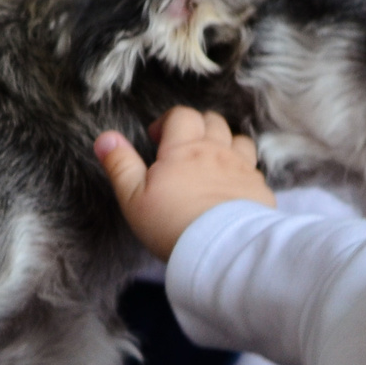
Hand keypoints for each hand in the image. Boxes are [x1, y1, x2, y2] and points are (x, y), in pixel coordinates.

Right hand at [95, 107, 274, 261]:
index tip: (158, 140)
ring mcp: (242, 169)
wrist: (221, 249)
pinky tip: (233, 190)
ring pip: (239, 141)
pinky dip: (243, 173)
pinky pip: (254, 171)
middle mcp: (216, 151)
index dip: (168, 121)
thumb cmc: (172, 223)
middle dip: (198, 127)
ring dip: (226, 145)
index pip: (181, 115)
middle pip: (213, 121)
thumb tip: (105, 137)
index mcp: (184, 149)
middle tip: (185, 149)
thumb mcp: (134, 197)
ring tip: (213, 165)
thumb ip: (120, 164)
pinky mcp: (260, 190)